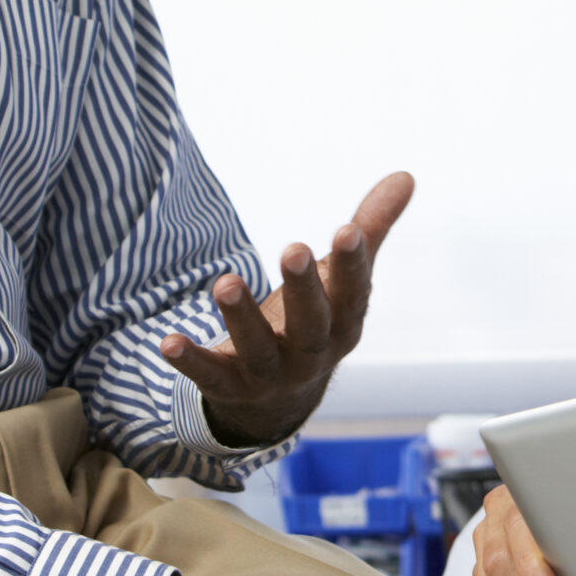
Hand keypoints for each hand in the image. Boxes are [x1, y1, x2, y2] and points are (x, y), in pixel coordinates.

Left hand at [160, 172, 414, 445]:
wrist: (281, 400)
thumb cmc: (317, 320)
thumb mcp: (342, 280)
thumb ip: (370, 227)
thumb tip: (406, 175)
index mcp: (344, 323)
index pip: (353, 294)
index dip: (352, 265)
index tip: (348, 230)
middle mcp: (312, 353)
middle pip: (311, 323)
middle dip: (303, 288)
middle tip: (294, 249)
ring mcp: (272, 374)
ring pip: (259, 349)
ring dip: (242, 319)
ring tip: (225, 283)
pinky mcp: (231, 386)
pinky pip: (210, 376)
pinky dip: (190, 361)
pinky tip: (168, 341)